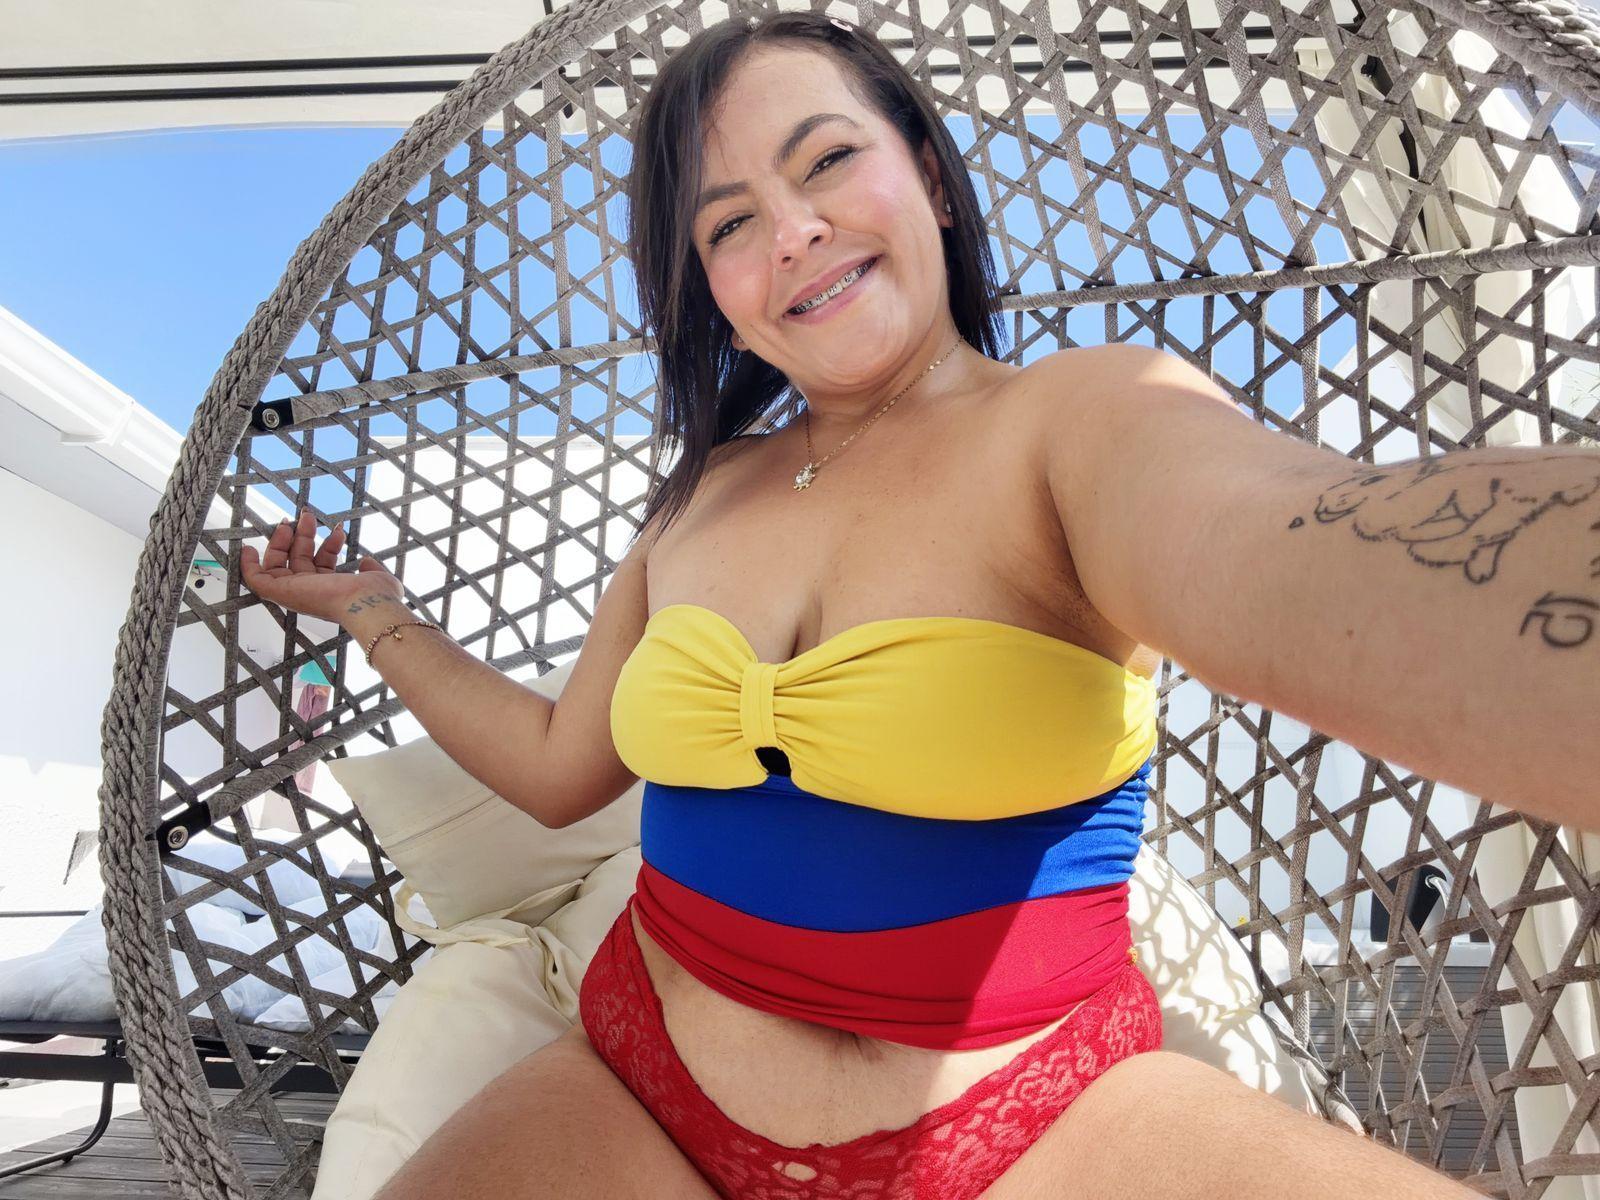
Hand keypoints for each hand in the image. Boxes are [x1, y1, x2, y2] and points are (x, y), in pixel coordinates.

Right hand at [239, 510, 403, 626]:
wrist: (366, 603)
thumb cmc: (375, 596)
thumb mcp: (378, 578)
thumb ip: (371, 568)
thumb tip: (366, 561)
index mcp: (332, 590)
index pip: (322, 564)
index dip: (327, 546)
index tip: (335, 529)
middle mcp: (312, 592)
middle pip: (298, 560)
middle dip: (302, 535)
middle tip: (307, 516)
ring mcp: (296, 592)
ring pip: (278, 564)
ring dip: (282, 539)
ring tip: (295, 518)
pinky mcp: (281, 591)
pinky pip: (256, 580)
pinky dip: (247, 566)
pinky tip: (246, 547)